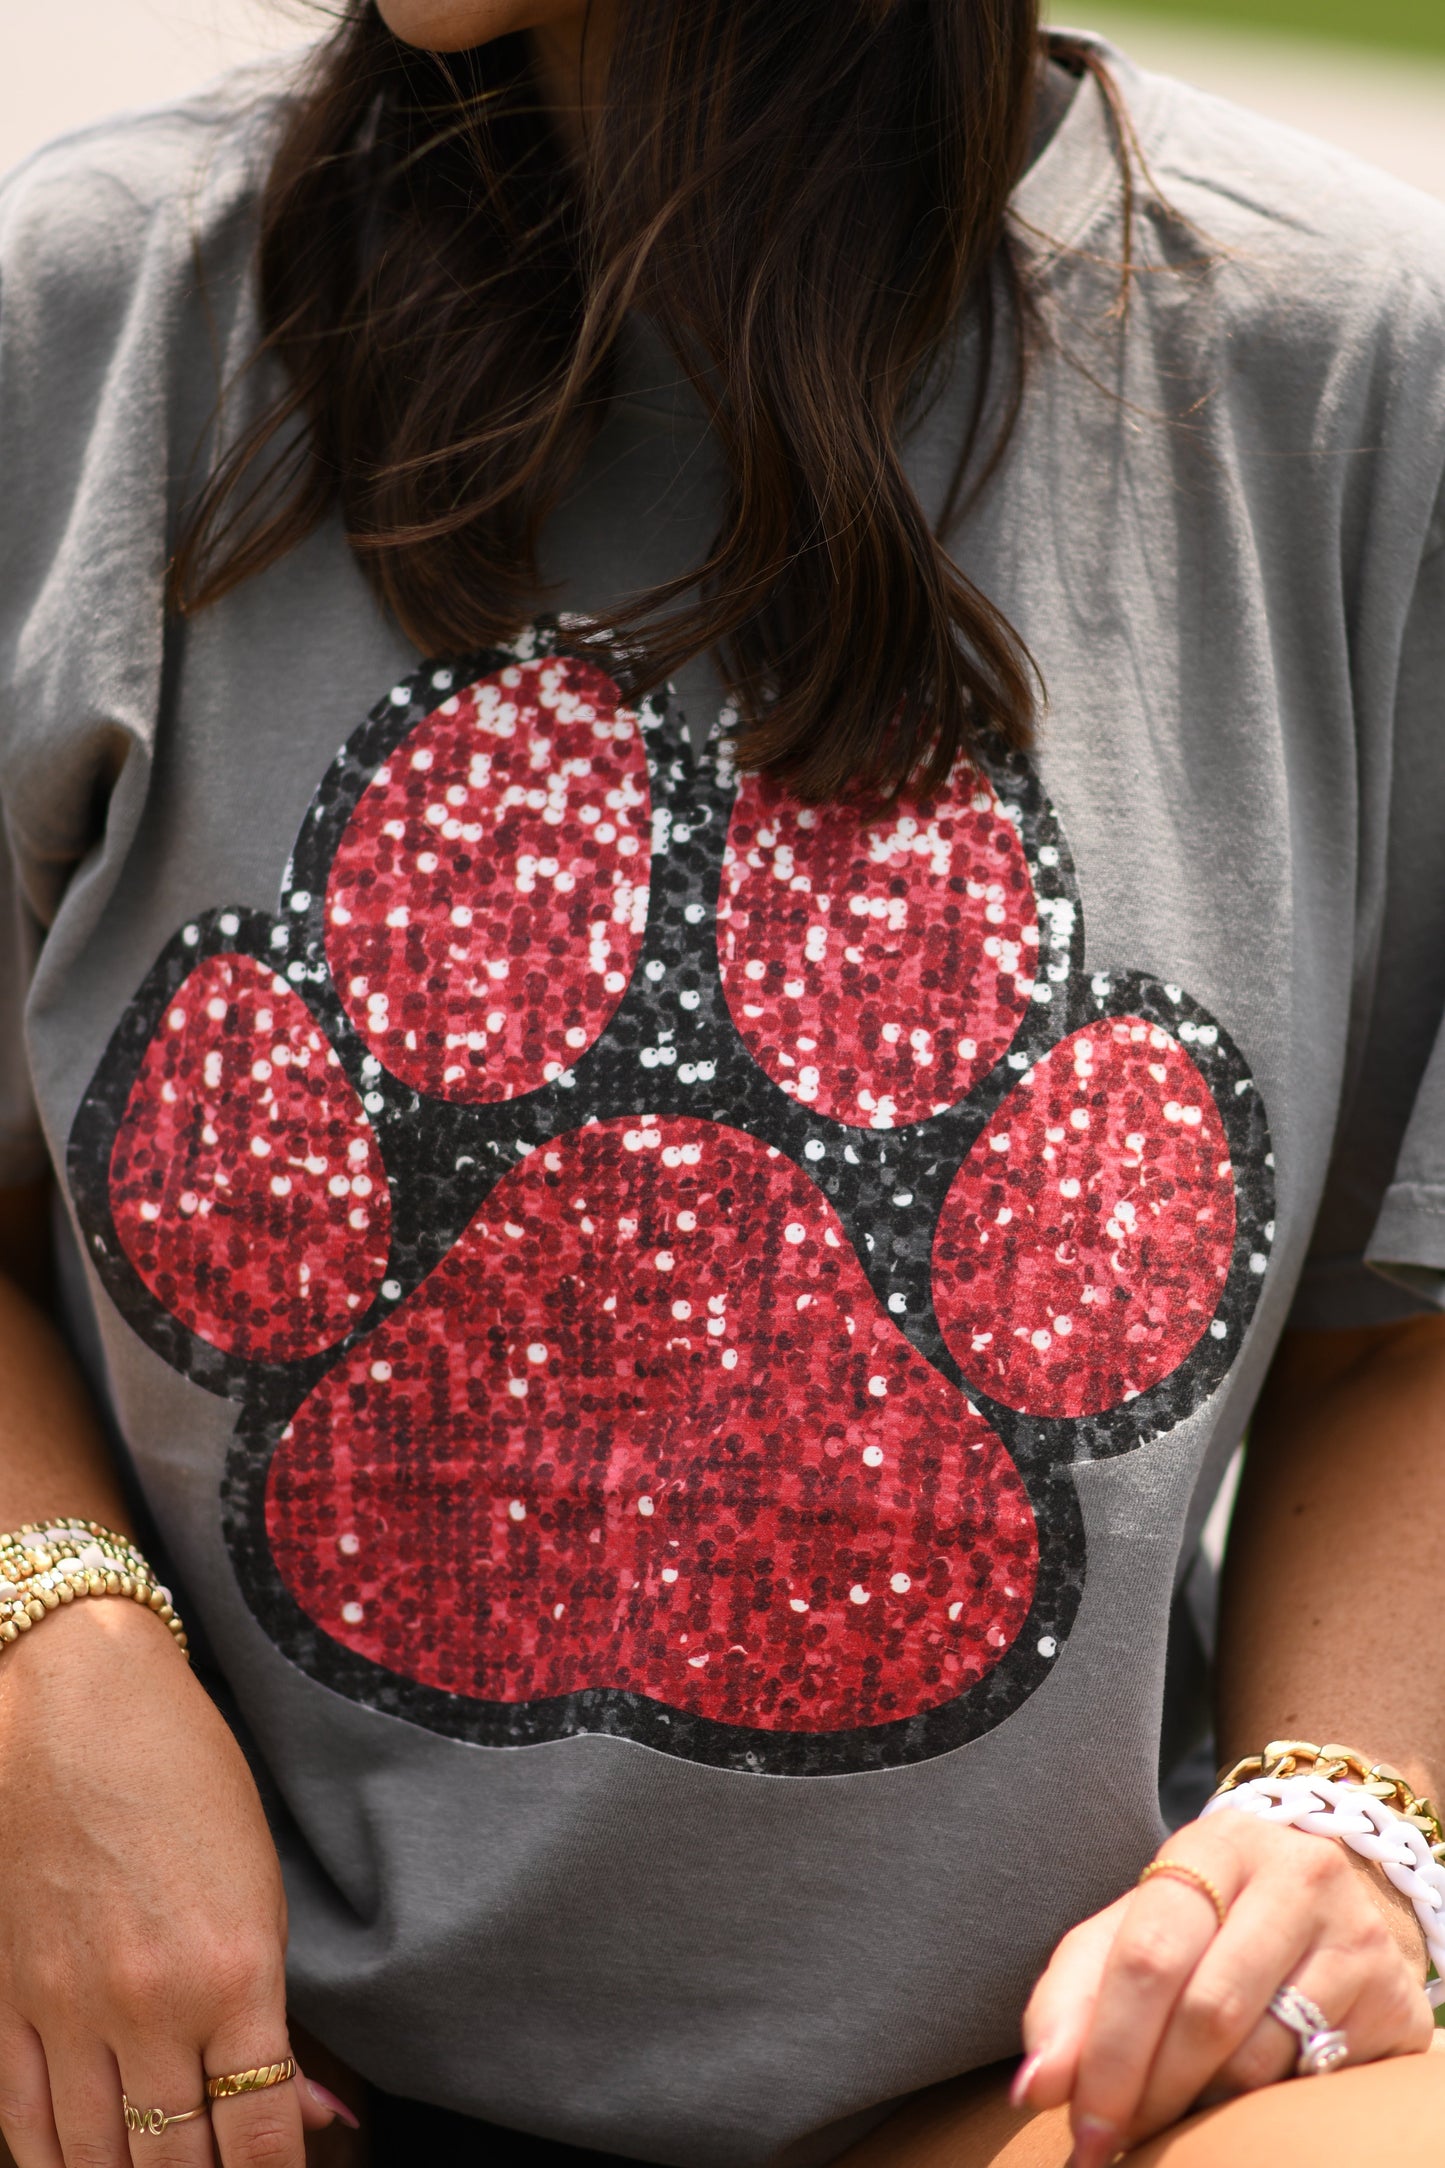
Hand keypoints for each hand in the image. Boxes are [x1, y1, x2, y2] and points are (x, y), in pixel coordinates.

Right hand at [0, 1596, 348, 2165]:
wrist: (80, 1706)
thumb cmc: (189, 1781)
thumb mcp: (262, 1887)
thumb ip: (273, 2013)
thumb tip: (310, 2115)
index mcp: (233, 1974)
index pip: (258, 2139)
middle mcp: (148, 2007)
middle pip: (174, 2166)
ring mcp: (66, 2009)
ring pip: (94, 2162)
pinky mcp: (6, 1999)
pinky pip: (21, 2124)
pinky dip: (52, 2165)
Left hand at [1016, 1811, 1435, 2167]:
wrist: (1326, 1894)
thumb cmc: (1207, 1920)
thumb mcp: (1133, 1929)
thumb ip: (1071, 1998)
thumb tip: (1033, 2086)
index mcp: (1213, 1847)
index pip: (1148, 1956)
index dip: (1108, 2052)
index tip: (1078, 2125)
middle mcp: (1295, 1876)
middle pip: (1206, 2012)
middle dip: (1149, 2093)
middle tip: (1113, 2143)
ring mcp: (1357, 1936)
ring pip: (1261, 2057)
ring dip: (1200, 2108)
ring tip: (1171, 2119)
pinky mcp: (1397, 2000)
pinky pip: (1312, 2081)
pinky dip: (1260, 2108)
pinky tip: (1233, 2105)